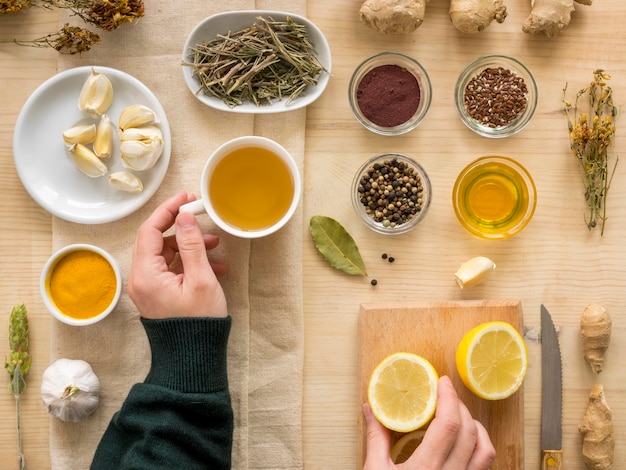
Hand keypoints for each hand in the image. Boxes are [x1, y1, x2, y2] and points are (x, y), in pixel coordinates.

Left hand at [128, 191, 227, 318]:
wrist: (193, 359)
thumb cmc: (197, 323)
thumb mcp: (200, 279)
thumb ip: (192, 244)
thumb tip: (185, 216)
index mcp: (145, 274)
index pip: (150, 230)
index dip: (168, 210)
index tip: (185, 198)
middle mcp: (141, 279)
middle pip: (156, 240)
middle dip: (181, 226)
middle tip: (199, 213)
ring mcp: (149, 288)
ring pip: (166, 254)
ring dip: (189, 245)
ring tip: (215, 244)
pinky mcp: (159, 295)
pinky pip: (171, 269)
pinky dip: (190, 263)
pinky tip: (214, 266)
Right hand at [363, 376, 495, 469]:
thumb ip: (376, 438)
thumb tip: (370, 408)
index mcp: (425, 469)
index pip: (448, 425)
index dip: (449, 399)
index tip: (442, 382)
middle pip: (469, 433)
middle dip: (460, 407)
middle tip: (447, 394)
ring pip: (485, 451)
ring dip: (476, 427)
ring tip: (461, 415)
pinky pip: (483, 468)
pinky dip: (480, 448)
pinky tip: (466, 441)